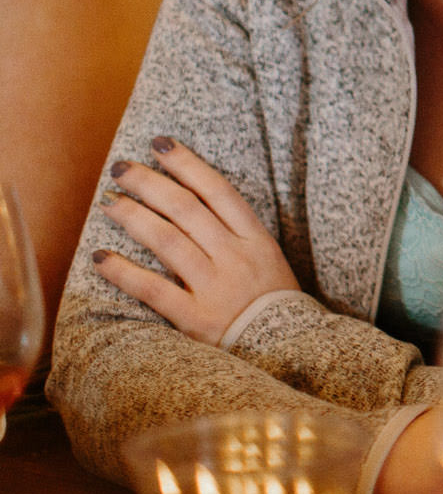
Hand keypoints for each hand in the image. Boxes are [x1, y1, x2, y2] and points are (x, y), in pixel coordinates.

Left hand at [91, 135, 298, 343]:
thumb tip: (194, 202)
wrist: (290, 348)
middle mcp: (235, 256)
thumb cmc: (274, 301)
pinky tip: (100, 257)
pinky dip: (123, 272)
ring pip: (168, 241)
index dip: (187, 164)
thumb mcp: (268, 258)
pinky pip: (153, 290)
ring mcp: (215, 286)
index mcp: (256, 239)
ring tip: (108, 202)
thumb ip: (237, 233)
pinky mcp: (195, 318)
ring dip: (134, 217)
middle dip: (151, 183)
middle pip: (187, 209)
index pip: (218, 191)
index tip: (161, 145)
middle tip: (121, 168)